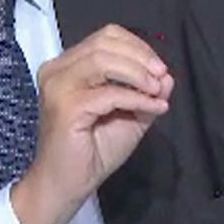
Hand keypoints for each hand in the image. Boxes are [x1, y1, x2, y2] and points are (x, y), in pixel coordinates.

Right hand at [10, 24, 174, 223]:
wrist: (66, 186)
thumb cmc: (92, 152)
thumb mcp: (129, 116)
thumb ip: (146, 93)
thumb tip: (166, 75)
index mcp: (67, 66)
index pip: (105, 37)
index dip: (136, 46)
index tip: (159, 67)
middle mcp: (57, 70)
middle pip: (104, 43)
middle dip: (140, 56)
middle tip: (162, 76)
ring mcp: (58, 86)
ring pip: (103, 60)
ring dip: (138, 74)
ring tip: (157, 90)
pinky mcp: (66, 107)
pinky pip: (109, 93)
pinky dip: (136, 98)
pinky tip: (154, 107)